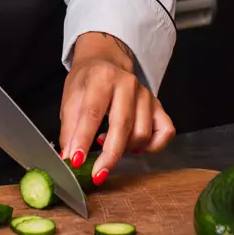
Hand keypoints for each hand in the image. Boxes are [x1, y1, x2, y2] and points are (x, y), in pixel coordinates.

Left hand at [59, 31, 174, 184]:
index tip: (76, 161)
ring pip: (142, 133)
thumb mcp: (71, 97)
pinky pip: (165, 132)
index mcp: (102, 77)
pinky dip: (152, 146)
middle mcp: (128, 83)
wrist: (105, 60)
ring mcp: (146, 94)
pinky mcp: (158, 105)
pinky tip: (135, 147)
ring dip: (125, 149)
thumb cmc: (87, 80)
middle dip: (109, 155)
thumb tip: (69, 157)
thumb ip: (70, 127)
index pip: (93, 112)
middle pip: (122, 125)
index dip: (83, 139)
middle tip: (97, 174)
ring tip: (108, 145)